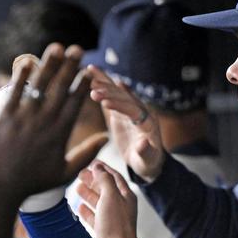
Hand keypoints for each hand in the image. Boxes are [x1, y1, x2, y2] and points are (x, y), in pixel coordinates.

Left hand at [0, 44, 104, 205]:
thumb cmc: (33, 183)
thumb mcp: (65, 174)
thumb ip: (87, 155)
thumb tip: (106, 138)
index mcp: (60, 134)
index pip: (75, 102)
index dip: (83, 84)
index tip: (90, 70)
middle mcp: (44, 122)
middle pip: (60, 89)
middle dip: (70, 67)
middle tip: (78, 48)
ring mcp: (23, 118)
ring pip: (39, 86)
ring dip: (49, 65)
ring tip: (57, 46)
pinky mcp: (4, 118)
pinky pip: (14, 92)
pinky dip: (21, 77)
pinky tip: (27, 62)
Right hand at [75, 160, 140, 237]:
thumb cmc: (116, 223)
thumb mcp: (111, 196)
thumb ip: (104, 180)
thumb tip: (98, 168)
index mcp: (125, 195)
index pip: (114, 176)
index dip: (103, 169)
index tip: (92, 163)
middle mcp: (119, 204)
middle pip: (105, 188)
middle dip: (93, 180)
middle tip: (81, 174)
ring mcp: (111, 217)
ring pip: (98, 202)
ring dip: (88, 194)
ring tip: (77, 187)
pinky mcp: (104, 228)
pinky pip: (94, 217)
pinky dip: (87, 210)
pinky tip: (79, 207)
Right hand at [87, 67, 165, 181]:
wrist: (148, 160)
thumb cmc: (147, 163)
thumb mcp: (147, 161)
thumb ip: (145, 151)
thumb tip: (143, 142)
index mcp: (147, 122)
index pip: (133, 110)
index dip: (119, 106)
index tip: (104, 103)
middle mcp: (140, 111)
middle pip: (124, 97)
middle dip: (109, 92)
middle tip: (93, 89)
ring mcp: (131, 110)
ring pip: (117, 92)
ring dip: (104, 83)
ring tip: (90, 74)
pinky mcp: (122, 111)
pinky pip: (111, 96)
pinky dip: (102, 86)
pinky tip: (93, 74)